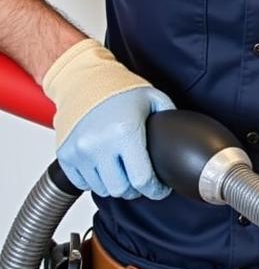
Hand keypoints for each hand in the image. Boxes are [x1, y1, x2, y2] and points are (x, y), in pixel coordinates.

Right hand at [56, 86, 174, 198]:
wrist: (82, 78)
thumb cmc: (118, 88)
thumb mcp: (154, 98)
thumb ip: (170, 118)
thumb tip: (183, 138)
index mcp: (125, 133)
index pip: (142, 180)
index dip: (156, 190)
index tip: (160, 188)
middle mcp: (99, 145)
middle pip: (122, 190)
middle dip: (136, 189)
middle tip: (142, 180)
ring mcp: (79, 151)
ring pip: (102, 189)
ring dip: (115, 185)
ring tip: (123, 172)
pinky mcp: (65, 154)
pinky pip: (82, 183)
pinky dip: (95, 181)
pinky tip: (105, 169)